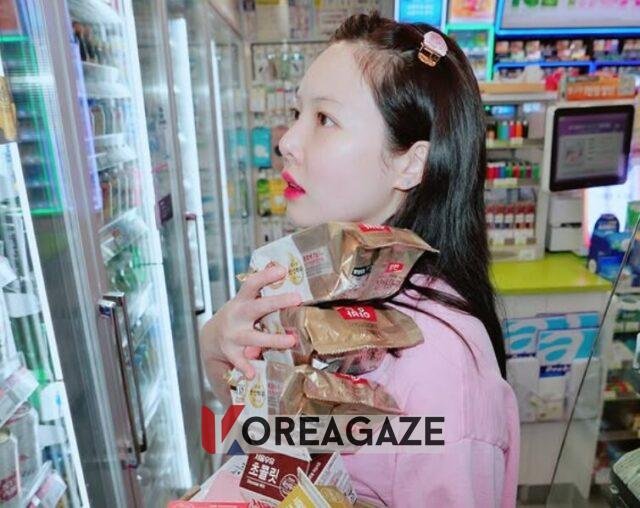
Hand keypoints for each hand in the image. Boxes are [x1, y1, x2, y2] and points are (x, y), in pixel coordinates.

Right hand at [200, 264, 300, 379]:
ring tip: (291, 340)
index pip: (252, 284)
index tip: (282, 270)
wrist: (210, 339)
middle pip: (257, 307)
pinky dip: (245, 367)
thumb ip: (261, 295)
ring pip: (253, 337)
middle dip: (276, 302)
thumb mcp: (245, 303)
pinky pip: (239, 361)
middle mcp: (236, 316)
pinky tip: (253, 374)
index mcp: (241, 301)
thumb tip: (284, 274)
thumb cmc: (237, 318)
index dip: (266, 276)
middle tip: (297, 299)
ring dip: (272, 339)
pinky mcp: (230, 352)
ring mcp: (232, 335)